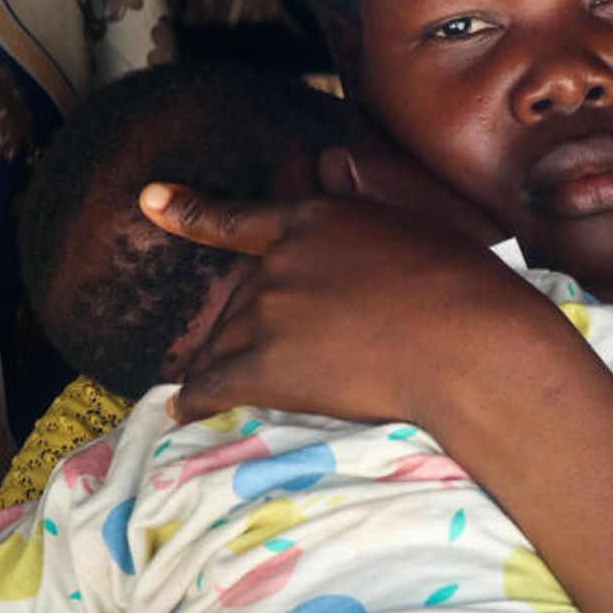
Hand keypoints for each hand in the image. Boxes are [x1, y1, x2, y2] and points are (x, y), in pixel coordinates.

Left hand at [139, 182, 571, 425]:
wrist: (462, 339)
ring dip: (222, 362)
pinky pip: (213, 384)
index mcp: (312, 219)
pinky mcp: (266, 367)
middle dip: (247, 324)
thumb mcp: (407, 226)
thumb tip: (352, 227)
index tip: (150, 201)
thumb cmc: (461, 284)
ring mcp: (267, 314)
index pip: (239, 218)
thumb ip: (362, 229)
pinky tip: (180, 411)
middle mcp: (277, 263)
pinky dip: (194, 399)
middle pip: (239, 298)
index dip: (189, 210)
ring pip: (224, 341)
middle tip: (271, 351)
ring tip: (209, 384)